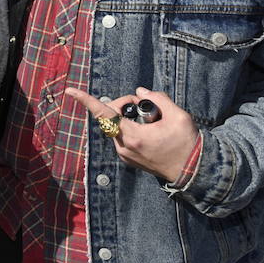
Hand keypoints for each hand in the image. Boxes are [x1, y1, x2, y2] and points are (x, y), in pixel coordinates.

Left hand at [64, 87, 197, 182]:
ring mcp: (124, 155)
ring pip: (116, 126)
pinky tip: (149, 131)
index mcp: (134, 137)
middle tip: (146, 105)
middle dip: (124, 104)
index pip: (105, 115)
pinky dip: (131, 127)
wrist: (192, 171)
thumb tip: (139, 92)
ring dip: (128, 117)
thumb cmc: (187, 143)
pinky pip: (122, 136)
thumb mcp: (178, 116)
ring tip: (152, 121)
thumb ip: (158, 99)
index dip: (86, 100)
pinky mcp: (127, 158)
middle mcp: (124, 147)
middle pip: (111, 116)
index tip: (70, 91)